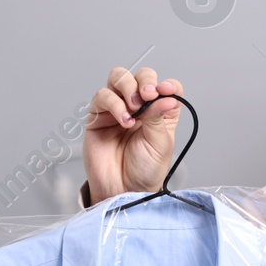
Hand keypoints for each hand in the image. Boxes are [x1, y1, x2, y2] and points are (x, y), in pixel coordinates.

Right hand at [83, 67, 183, 203]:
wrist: (122, 189)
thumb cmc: (144, 170)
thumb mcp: (160, 143)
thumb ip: (159, 117)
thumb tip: (167, 96)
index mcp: (160, 112)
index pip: (166, 86)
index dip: (167, 85)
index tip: (166, 91)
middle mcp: (139, 107)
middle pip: (141, 76)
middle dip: (145, 81)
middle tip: (147, 96)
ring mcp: (118, 109)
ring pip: (119, 78)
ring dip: (128, 88)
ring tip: (134, 109)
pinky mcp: (98, 116)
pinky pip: (103, 96)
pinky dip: (114, 104)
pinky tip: (124, 120)